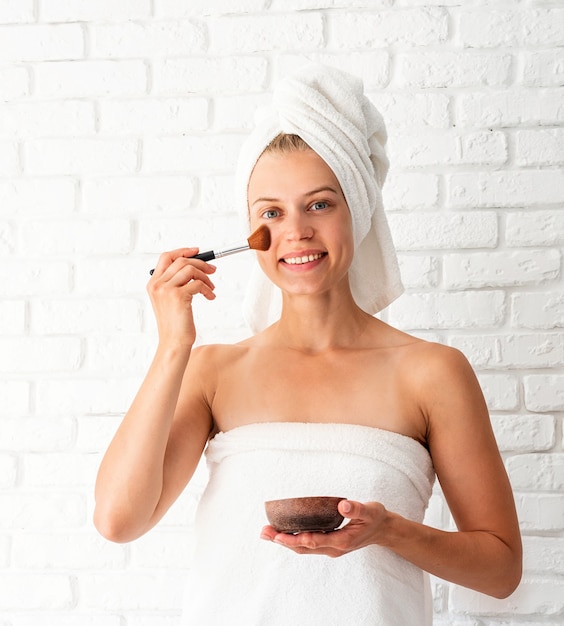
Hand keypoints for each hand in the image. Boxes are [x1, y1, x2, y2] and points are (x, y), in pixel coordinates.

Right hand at [147, 248, 216, 347]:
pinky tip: (210, 297)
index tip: (197, 251)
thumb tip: (195, 266)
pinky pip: (198, 284)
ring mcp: (166, 290)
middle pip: (181, 261)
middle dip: (201, 263)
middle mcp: (157, 285)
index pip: (166, 257)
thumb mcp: (170, 300)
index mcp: (153, 284)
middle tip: (213, 270)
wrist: (174, 342)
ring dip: (206, 277)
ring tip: (211, 288)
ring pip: (190, 269)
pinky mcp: (178, 296)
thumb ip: (175, 283)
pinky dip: (208, 289)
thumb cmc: (175, 323)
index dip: (183, 251)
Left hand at [260, 500, 387, 557]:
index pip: (316, 541)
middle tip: (264, 532)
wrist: (383, 530)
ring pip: (303, 548)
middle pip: (304, 547)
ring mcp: (330, 548)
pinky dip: (292, 539)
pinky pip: (307, 544)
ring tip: (265, 533)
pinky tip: (281, 532)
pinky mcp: (328, 544)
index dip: (298, 539)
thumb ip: (357, 509)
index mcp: (342, 541)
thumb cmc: (376, 518)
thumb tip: (343, 505)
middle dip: (283, 541)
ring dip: (284, 541)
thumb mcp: (371, 511)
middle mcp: (333, 548)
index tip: (281, 536)